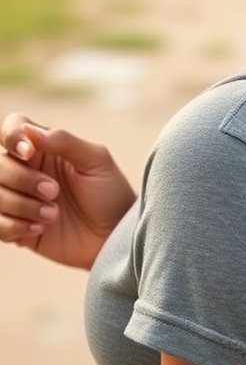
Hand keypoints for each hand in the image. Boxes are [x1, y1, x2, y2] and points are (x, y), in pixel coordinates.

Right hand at [0, 112, 135, 268]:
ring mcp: (18, 199)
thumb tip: (30, 130)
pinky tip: (40, 229)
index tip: (28, 153)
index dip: (11, 136)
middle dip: (22, 179)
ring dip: (21, 205)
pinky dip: (14, 226)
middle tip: (54, 191)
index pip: (12, 128)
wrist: (115, 235)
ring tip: (53, 214)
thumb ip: (63, 141)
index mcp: (43, 148)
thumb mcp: (95, 160)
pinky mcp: (15, 228)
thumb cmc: (109, 192)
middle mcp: (26, 170)